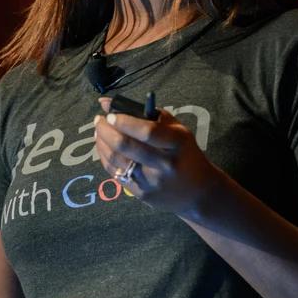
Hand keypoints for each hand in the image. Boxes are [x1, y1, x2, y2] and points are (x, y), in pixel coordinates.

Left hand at [95, 96, 217, 217]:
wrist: (198, 193)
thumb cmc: (185, 153)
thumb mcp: (179, 131)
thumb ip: (151, 114)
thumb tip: (112, 103)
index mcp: (177, 143)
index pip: (147, 132)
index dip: (125, 122)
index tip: (110, 114)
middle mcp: (164, 164)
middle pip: (126, 146)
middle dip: (106, 130)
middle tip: (99, 120)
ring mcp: (152, 182)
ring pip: (116, 161)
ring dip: (102, 143)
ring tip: (99, 131)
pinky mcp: (142, 194)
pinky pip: (116, 174)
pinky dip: (105, 158)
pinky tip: (104, 148)